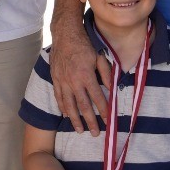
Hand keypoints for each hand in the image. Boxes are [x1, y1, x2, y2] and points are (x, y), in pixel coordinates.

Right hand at [49, 12, 111, 135]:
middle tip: (95, 133)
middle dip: (90, 121)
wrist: (65, 35)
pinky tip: (66, 115)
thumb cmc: (84, 45)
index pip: (97, 98)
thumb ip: (106, 74)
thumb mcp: (99, 57)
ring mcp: (63, 81)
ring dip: (75, 120)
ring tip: (80, 130)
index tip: (108, 121)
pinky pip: (59, 97)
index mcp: (86, 75)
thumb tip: (113, 88)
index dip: (103, 111)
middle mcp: (74, 81)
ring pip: (69, 105)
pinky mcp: (55, 79)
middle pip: (83, 106)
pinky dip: (63, 108)